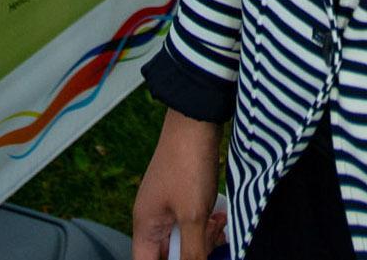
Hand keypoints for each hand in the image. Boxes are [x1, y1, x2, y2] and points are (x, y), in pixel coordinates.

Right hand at [132, 110, 222, 259]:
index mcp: (145, 227)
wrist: (196, 121)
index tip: (190, 259)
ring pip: (185, 239)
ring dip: (203, 238)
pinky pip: (193, 222)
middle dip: (193, 253)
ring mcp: (168, 207)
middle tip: (212, 241)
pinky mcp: (184, 197)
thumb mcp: (193, 216)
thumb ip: (191, 252)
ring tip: (219, 225)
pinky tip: (220, 215)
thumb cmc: (188, 165)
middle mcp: (153, 219)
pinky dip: (207, 224)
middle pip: (169, 254)